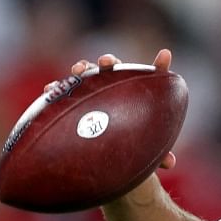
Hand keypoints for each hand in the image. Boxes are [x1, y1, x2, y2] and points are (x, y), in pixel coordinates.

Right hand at [46, 49, 177, 169]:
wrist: (103, 147)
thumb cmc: (129, 142)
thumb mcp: (144, 146)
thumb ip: (159, 151)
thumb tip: (171, 164)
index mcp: (134, 91)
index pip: (149, 77)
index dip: (159, 65)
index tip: (165, 56)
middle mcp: (111, 84)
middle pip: (111, 69)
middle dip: (109, 62)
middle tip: (107, 62)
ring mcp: (89, 88)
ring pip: (86, 74)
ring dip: (82, 68)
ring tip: (78, 70)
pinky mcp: (70, 98)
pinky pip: (62, 91)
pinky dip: (56, 88)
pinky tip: (50, 90)